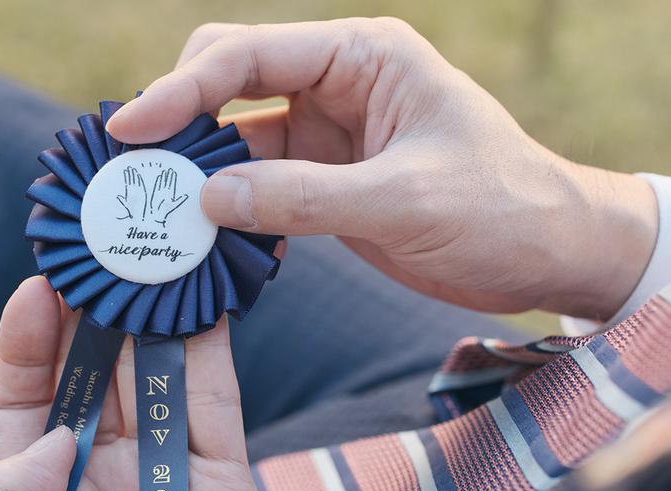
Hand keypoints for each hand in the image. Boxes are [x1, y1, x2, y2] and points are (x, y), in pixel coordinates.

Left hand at [0, 277, 286, 490]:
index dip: (27, 349)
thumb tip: (50, 439)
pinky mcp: (227, 483)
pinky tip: (203, 305)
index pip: (24, 409)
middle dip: (94, 319)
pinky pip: (217, 405)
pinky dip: (212, 353)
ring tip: (150, 264)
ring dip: (153, 322)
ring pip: (155, 381)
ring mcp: (167, 479)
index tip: (36, 292)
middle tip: (101, 259)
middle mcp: (103, 482)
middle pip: (93, 380)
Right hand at [107, 18, 657, 320]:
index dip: (183, 88)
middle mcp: (336, 85)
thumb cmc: (498, 209)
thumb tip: (206, 200)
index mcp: (362, 57)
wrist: (544, 253)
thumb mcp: (404, 201)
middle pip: (229, 81)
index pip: (250, 54)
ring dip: (195, 170)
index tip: (130, 129)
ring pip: (234, 138)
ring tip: (152, 207)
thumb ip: (303, 197)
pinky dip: (226, 206)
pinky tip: (201, 232)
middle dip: (178, 120)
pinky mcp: (322, 180)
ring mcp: (325, 134)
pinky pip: (255, 184)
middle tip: (132, 168)